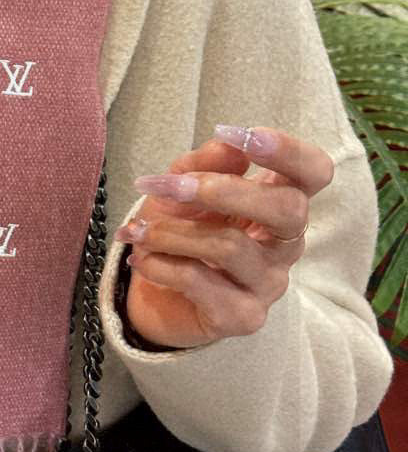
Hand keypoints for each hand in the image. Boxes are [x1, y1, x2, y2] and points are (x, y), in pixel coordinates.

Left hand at [114, 125, 333, 349]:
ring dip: (172, 233)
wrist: (155, 295)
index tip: (239, 135)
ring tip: (137, 231)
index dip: (287, 151)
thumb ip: (203, 164)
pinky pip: (201, 282)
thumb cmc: (180, 230)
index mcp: (281, 201)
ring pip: (231, 246)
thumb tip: (228, 143)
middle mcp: (286, 244)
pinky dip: (161, 264)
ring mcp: (269, 283)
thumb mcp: (182, 187)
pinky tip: (141, 259)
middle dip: (223, 191)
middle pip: (288, 210)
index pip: (314, 172)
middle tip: (170, 187)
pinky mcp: (244, 316)